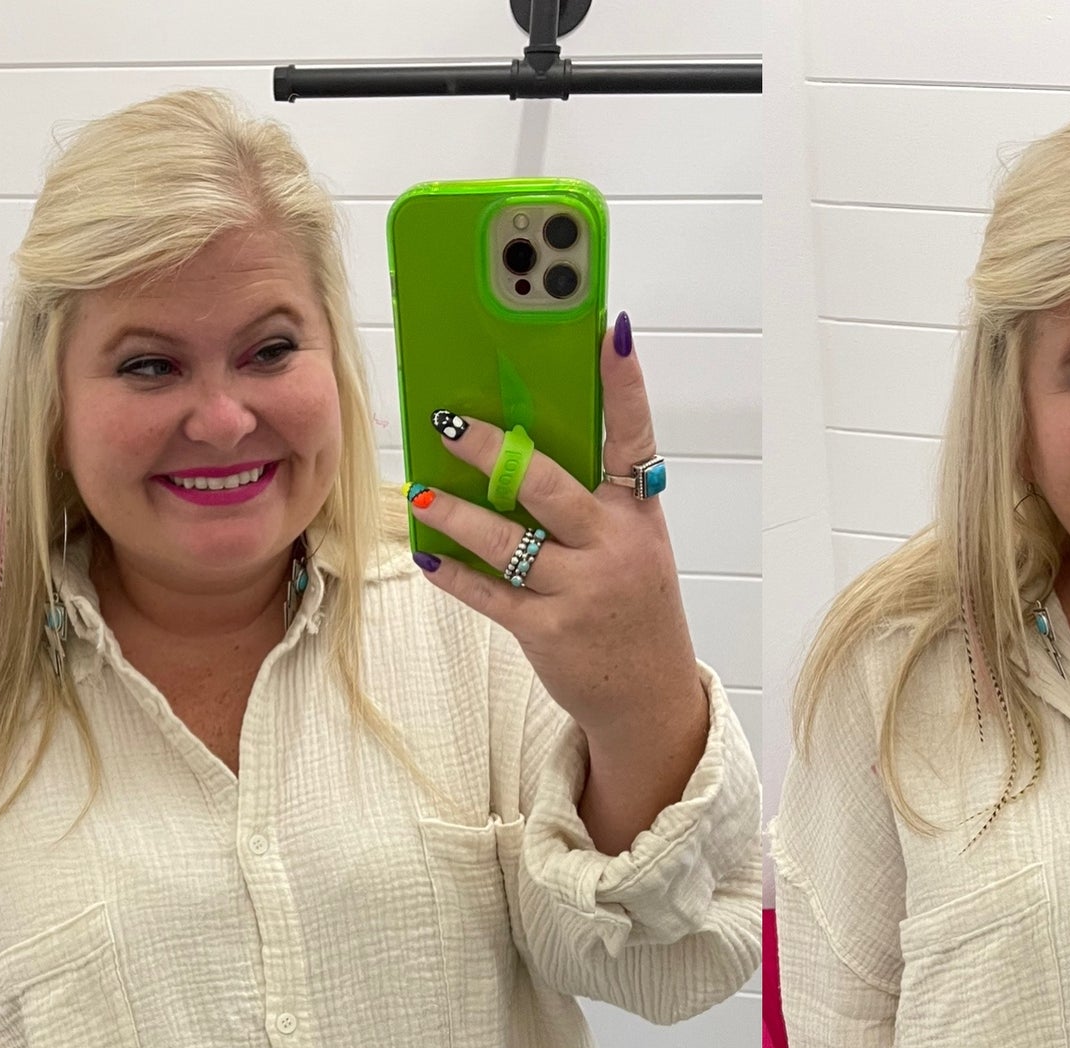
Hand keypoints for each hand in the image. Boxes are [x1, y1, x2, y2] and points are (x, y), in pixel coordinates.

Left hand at [408, 319, 706, 756]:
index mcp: (638, 516)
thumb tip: (519, 449)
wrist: (648, 695)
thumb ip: (592, 502)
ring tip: (421, 489)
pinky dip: (453, 573)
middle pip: (547, 484)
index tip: (606, 330)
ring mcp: (581, 590)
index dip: (623, 384)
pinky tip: (427, 553)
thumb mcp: (632, 546)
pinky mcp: (548, 630)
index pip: (633, 438)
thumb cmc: (633, 608)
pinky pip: (489, 593)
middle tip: (450, 423)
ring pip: (505, 540)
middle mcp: (613, 548)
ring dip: (455, 512)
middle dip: (493, 451)